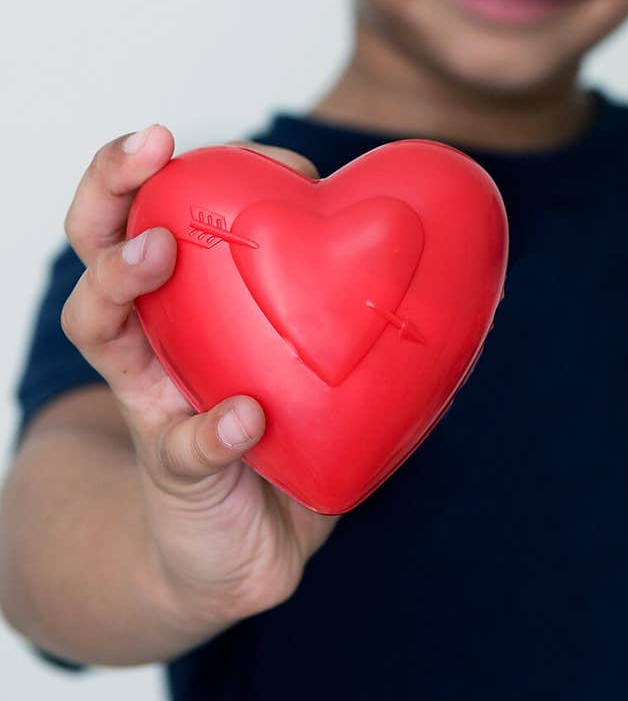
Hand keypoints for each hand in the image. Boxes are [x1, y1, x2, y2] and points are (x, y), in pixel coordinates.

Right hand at [60, 124, 339, 644]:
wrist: (244, 552)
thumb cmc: (284, 434)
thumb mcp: (319, 355)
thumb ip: (360, 306)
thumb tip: (455, 248)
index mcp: (192, 297)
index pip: (164, 210)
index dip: (195, 168)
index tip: (260, 157)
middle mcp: (156, 336)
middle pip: (101, 243)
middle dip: (112, 186)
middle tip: (147, 148)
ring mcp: (154, 399)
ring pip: (100, 325)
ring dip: (122, 278)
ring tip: (157, 252)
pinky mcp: (175, 469)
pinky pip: (183, 444)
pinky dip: (212, 427)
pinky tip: (243, 416)